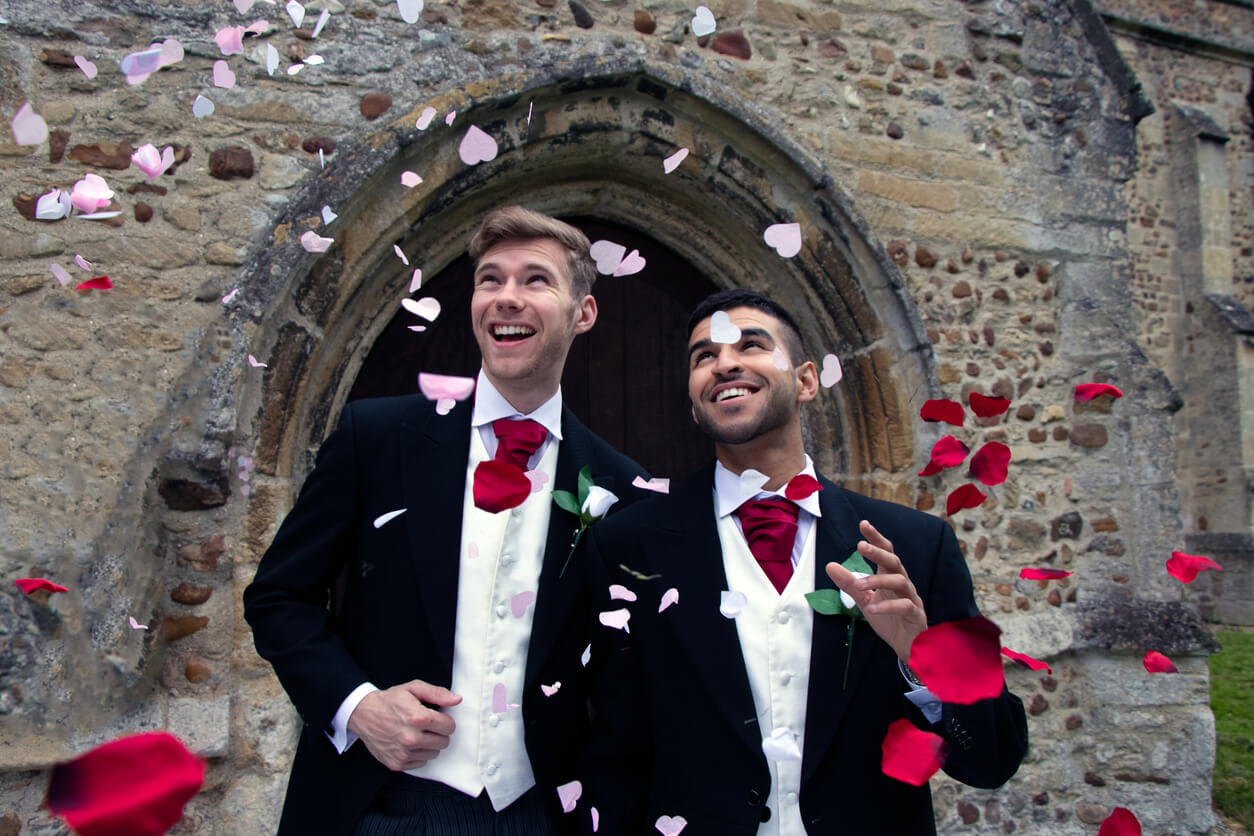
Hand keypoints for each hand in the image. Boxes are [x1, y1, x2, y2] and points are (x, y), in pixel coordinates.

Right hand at [347, 679, 461, 770]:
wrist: (363, 714)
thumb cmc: (390, 700)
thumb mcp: (413, 688)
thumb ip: (437, 693)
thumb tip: (457, 700)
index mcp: (417, 718)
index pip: (449, 727)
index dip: (446, 721)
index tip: (439, 718)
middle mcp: (411, 738)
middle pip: (444, 742)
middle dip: (439, 733)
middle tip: (427, 726)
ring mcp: (403, 753)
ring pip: (434, 753)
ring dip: (429, 744)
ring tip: (417, 733)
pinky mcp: (397, 764)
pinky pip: (421, 762)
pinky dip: (418, 754)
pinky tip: (409, 743)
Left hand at [826, 520, 927, 661]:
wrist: (907, 646)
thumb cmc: (888, 619)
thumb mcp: (864, 600)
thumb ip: (849, 584)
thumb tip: (830, 565)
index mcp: (890, 576)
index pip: (885, 552)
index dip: (876, 538)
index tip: (863, 524)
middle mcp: (902, 583)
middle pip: (894, 561)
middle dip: (878, 552)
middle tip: (860, 546)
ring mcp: (911, 598)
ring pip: (900, 581)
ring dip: (878, 580)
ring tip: (859, 584)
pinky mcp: (915, 614)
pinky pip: (904, 606)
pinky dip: (888, 606)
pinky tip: (872, 608)